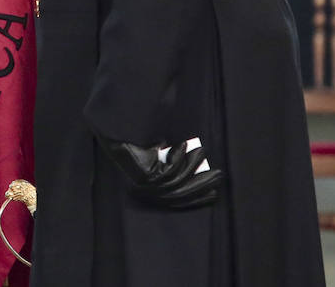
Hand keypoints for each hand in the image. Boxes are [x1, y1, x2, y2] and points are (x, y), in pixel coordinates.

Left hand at [96, 134, 224, 208]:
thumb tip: (199, 174)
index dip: (197, 199)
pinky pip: (169, 171)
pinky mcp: (144, 176)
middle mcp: (144, 193)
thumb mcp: (159, 161)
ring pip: (177, 182)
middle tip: (218, 176)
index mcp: (146, 193)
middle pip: (180, 194)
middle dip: (201, 185)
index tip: (214, 194)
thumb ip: (174, 170)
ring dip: (192, 165)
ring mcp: (143, 186)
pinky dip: (178, 157)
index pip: (176, 201)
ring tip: (201, 151)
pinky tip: (182, 145)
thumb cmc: (136, 144)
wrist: (116, 132)